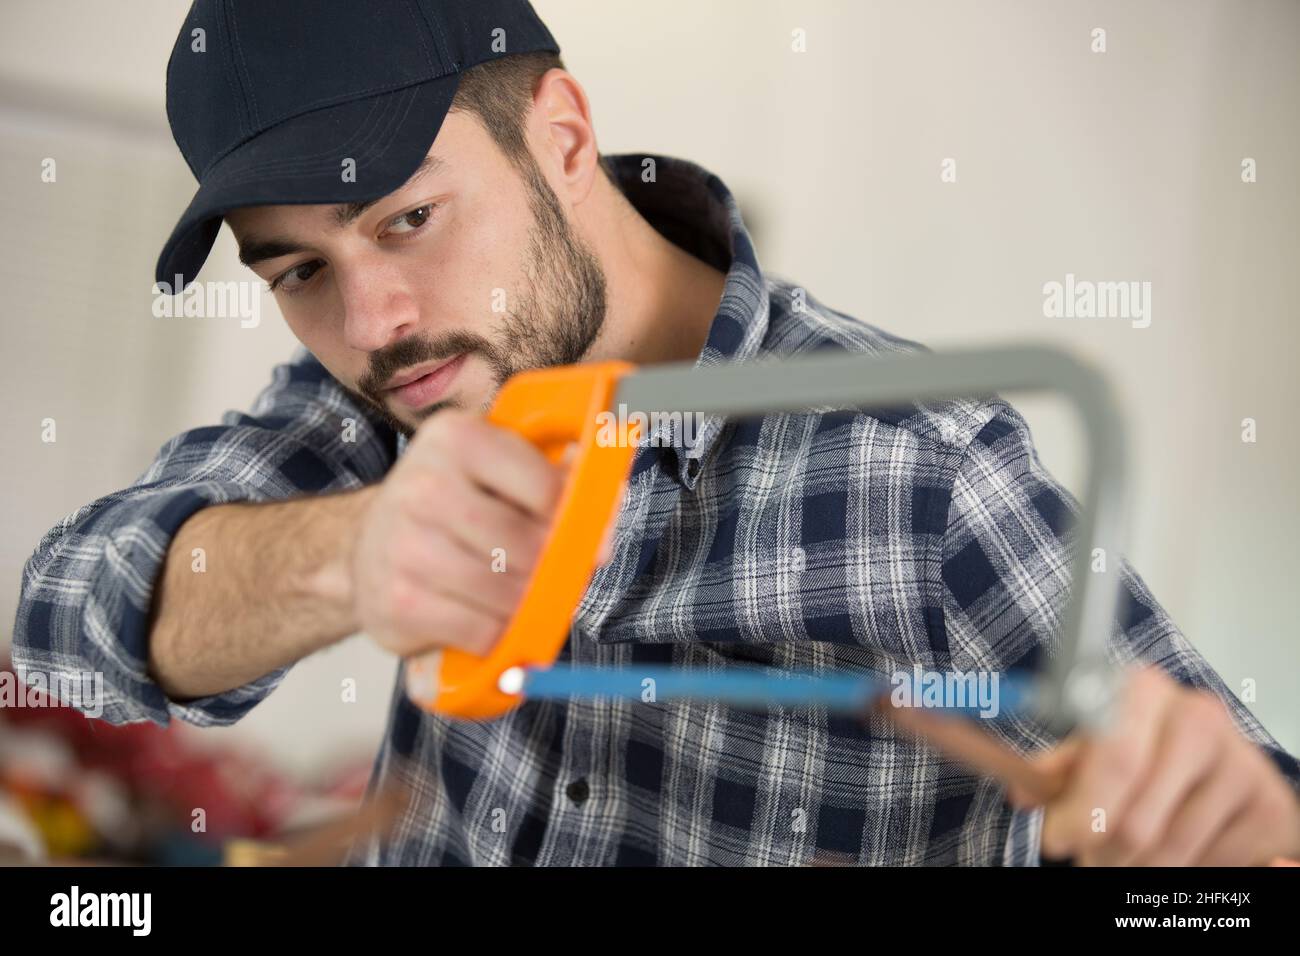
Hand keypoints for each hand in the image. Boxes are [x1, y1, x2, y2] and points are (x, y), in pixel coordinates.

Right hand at [350, 409, 565, 657]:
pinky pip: (481, 630)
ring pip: (507, 592)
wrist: (366, 545)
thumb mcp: (496, 471)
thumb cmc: (449, 507)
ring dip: (526, 603)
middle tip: (552, 572)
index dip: (574, 520)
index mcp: (457, 438)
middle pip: (527, 545)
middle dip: (551, 567)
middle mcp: (424, 485)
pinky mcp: (399, 601)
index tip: (581, 534)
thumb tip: (608, 510)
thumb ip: (556, 480)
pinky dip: (498, 633)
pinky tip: (488, 616)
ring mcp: (405, 545)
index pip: (546, 489)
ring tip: (519, 594)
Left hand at [1007, 667, 1299, 865]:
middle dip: (1103, 850)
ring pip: (1171, 850)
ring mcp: (1243, 762)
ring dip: (1136, 866)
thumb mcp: (1093, 746)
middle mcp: (1200, 717)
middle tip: (1088, 858)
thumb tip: (1022, 793)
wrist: (1218, 759)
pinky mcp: (1271, 807)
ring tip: (1124, 856)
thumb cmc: (1144, 746)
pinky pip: (1211, 862)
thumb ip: (1057, 769)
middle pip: (1139, 819)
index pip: (1115, 758)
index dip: (1082, 809)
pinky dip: (1185, 868)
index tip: (1057, 840)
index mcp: (1145, 690)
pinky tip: (1176, 846)